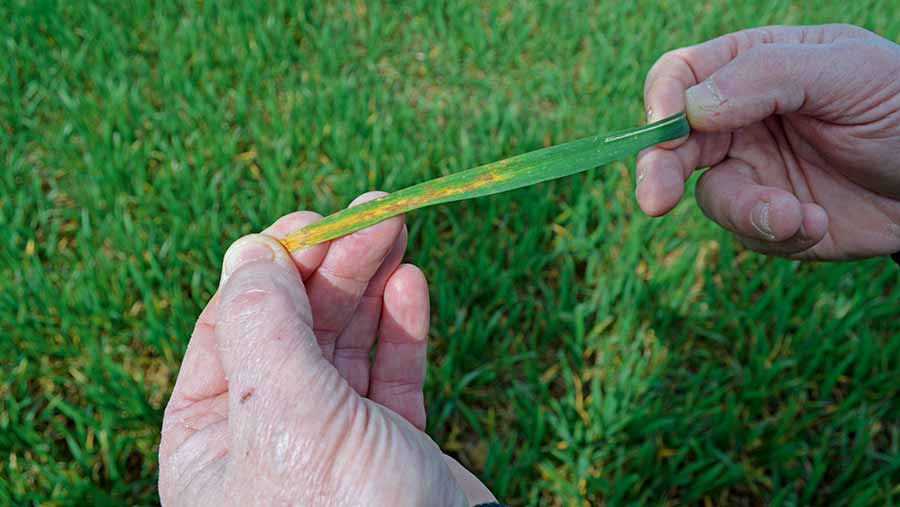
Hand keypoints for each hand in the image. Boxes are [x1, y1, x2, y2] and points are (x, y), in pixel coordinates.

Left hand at [159, 192, 494, 505]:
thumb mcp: (286, 417)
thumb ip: (264, 328)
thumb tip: (246, 248)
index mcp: (215, 434)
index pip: (235, 324)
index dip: (275, 264)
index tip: (316, 219)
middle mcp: (269, 432)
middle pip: (297, 324)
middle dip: (335, 264)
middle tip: (379, 211)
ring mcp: (334, 438)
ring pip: (347, 342)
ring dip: (371, 282)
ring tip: (400, 226)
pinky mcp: (393, 446)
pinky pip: (392, 373)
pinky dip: (401, 327)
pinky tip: (411, 285)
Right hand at [637, 24, 899, 259]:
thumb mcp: (847, 72)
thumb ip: (768, 75)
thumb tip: (691, 107)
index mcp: (753, 67)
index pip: (682, 76)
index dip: (663, 101)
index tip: (665, 129)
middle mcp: (741, 120)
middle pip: (673, 143)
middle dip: (660, 173)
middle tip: (655, 202)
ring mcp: (754, 171)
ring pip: (711, 196)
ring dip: (746, 211)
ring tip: (796, 216)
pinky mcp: (771, 218)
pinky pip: (748, 233)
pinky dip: (779, 233)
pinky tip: (817, 221)